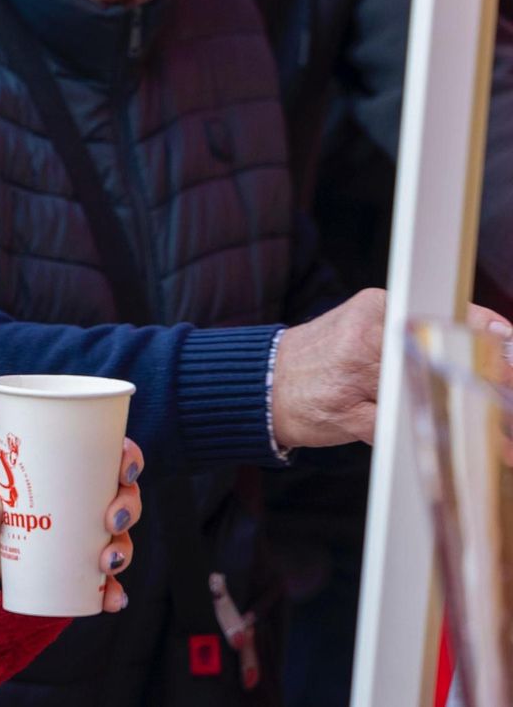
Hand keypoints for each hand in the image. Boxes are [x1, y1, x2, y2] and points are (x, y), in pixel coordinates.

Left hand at [0, 438, 143, 612]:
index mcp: (63, 470)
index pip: (108, 458)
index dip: (127, 460)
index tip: (124, 471)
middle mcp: (81, 502)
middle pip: (122, 499)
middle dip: (128, 509)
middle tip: (111, 520)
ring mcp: (79, 537)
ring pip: (118, 540)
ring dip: (123, 551)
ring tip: (106, 561)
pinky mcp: (72, 569)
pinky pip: (101, 581)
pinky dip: (111, 591)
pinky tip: (112, 599)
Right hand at [272, 289, 512, 448]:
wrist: (263, 383)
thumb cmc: (325, 358)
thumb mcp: (367, 326)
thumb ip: (416, 330)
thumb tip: (492, 339)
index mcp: (375, 307)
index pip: (440, 313)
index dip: (482, 331)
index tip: (508, 344)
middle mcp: (365, 336)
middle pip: (439, 355)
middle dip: (480, 378)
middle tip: (506, 390)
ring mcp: (353, 376)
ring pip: (422, 392)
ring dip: (463, 417)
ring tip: (497, 437)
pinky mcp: (346, 414)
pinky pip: (396, 426)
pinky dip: (422, 436)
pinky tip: (443, 443)